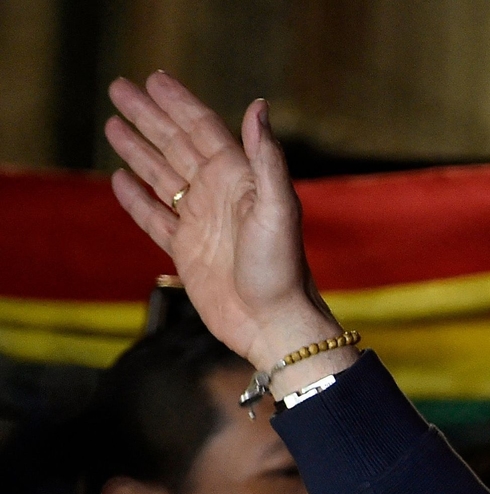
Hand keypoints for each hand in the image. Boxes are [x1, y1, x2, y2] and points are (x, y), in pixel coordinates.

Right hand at [105, 72, 349, 384]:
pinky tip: (119, 180)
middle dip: (149, 116)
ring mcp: (201, 223)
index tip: (153, 78)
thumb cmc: (281, 270)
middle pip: (176, 145)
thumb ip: (266, 158)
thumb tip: (257, 105)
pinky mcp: (187, 252)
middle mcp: (219, 196)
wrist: (273, 325)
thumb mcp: (278, 209)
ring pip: (162, 176)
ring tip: (113, 124)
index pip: (203, 131)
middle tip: (118, 87)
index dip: (178, 103)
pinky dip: (136, 198)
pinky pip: (155, 217)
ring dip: (138, 150)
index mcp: (240, 180)